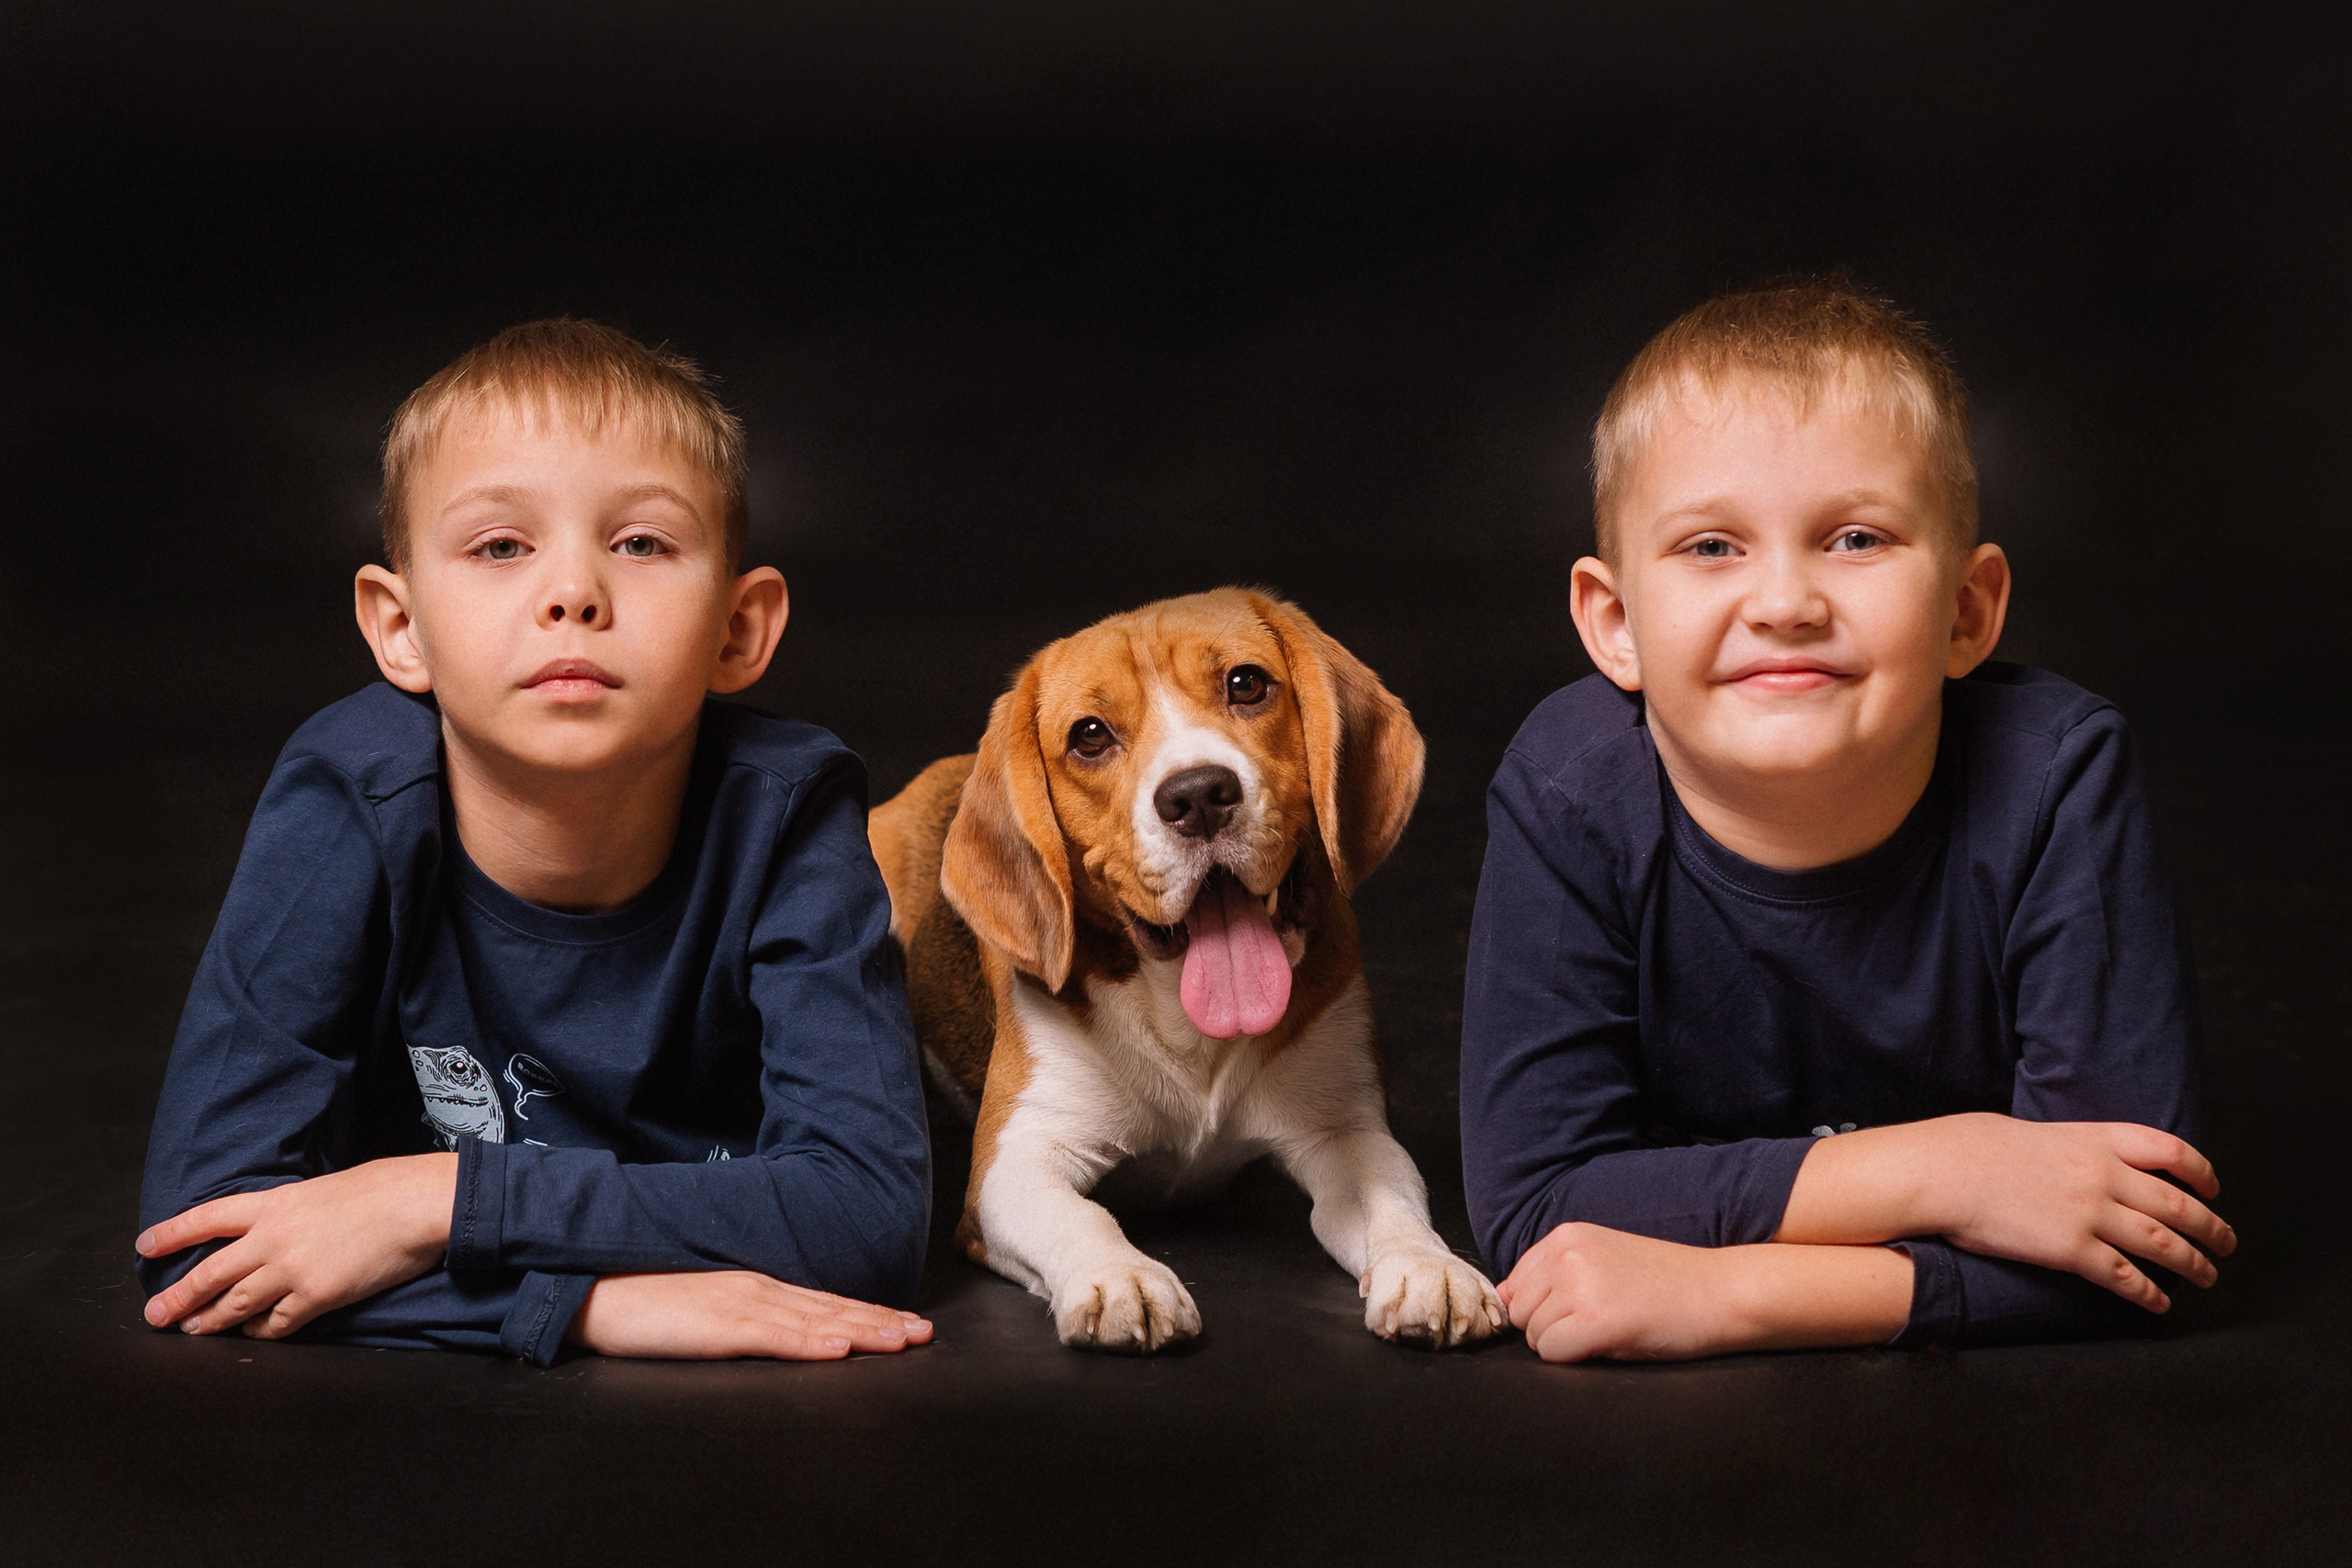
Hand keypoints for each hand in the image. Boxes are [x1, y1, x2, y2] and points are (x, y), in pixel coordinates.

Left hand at [138, 1153, 457, 1337]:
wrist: (415, 1204)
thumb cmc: (385, 1189)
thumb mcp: (327, 1189)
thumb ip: (296, 1211)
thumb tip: (286, 1230)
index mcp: (276, 1203)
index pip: (209, 1217)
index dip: (173, 1233)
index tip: (146, 1246)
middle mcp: (273, 1238)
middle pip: (210, 1272)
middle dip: (178, 1297)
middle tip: (155, 1315)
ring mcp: (291, 1269)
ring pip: (234, 1304)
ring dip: (210, 1321)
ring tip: (194, 1331)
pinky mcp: (315, 1297)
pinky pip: (275, 1323)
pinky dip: (260, 1331)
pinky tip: (254, 1333)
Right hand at [567, 1271, 933, 1359]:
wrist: (593, 1288)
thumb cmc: (646, 1300)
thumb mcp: (707, 1306)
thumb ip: (745, 1314)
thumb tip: (783, 1329)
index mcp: (756, 1285)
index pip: (823, 1302)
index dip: (868, 1313)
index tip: (907, 1322)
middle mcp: (758, 1288)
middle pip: (831, 1309)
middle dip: (881, 1322)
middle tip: (923, 1333)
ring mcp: (740, 1304)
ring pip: (814, 1321)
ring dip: (862, 1330)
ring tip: (901, 1341)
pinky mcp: (718, 1325)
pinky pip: (772, 1337)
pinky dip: (809, 1341)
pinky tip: (838, 1347)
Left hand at [1498, 1222, 1748, 1362]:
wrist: (1721, 1291)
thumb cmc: (1666, 1284)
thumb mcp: (1601, 1262)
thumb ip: (1552, 1275)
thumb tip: (1502, 1298)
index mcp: (1565, 1236)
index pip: (1514, 1286)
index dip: (1542, 1309)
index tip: (1578, 1312)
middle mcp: (1566, 1255)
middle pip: (1521, 1313)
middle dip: (1550, 1328)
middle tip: (1600, 1323)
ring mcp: (1580, 1285)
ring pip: (1534, 1336)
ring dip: (1565, 1344)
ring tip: (1610, 1329)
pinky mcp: (1596, 1320)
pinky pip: (1552, 1353)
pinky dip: (1575, 1359)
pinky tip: (1611, 1343)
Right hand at [1781, 1114, 2235, 1310]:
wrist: (1943, 1172)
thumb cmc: (1970, 1148)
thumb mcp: (2030, 1131)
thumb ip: (2067, 1147)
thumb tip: (2074, 1163)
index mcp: (2094, 1140)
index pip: (2168, 1150)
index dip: (2199, 1171)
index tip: (2212, 1188)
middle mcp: (2103, 1176)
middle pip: (2177, 1204)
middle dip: (2211, 1227)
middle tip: (2227, 1243)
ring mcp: (2090, 1214)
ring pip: (2162, 1243)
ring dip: (2192, 1262)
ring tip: (2207, 1276)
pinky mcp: (2071, 1250)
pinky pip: (2123, 1276)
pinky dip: (2147, 1292)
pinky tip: (2158, 1302)